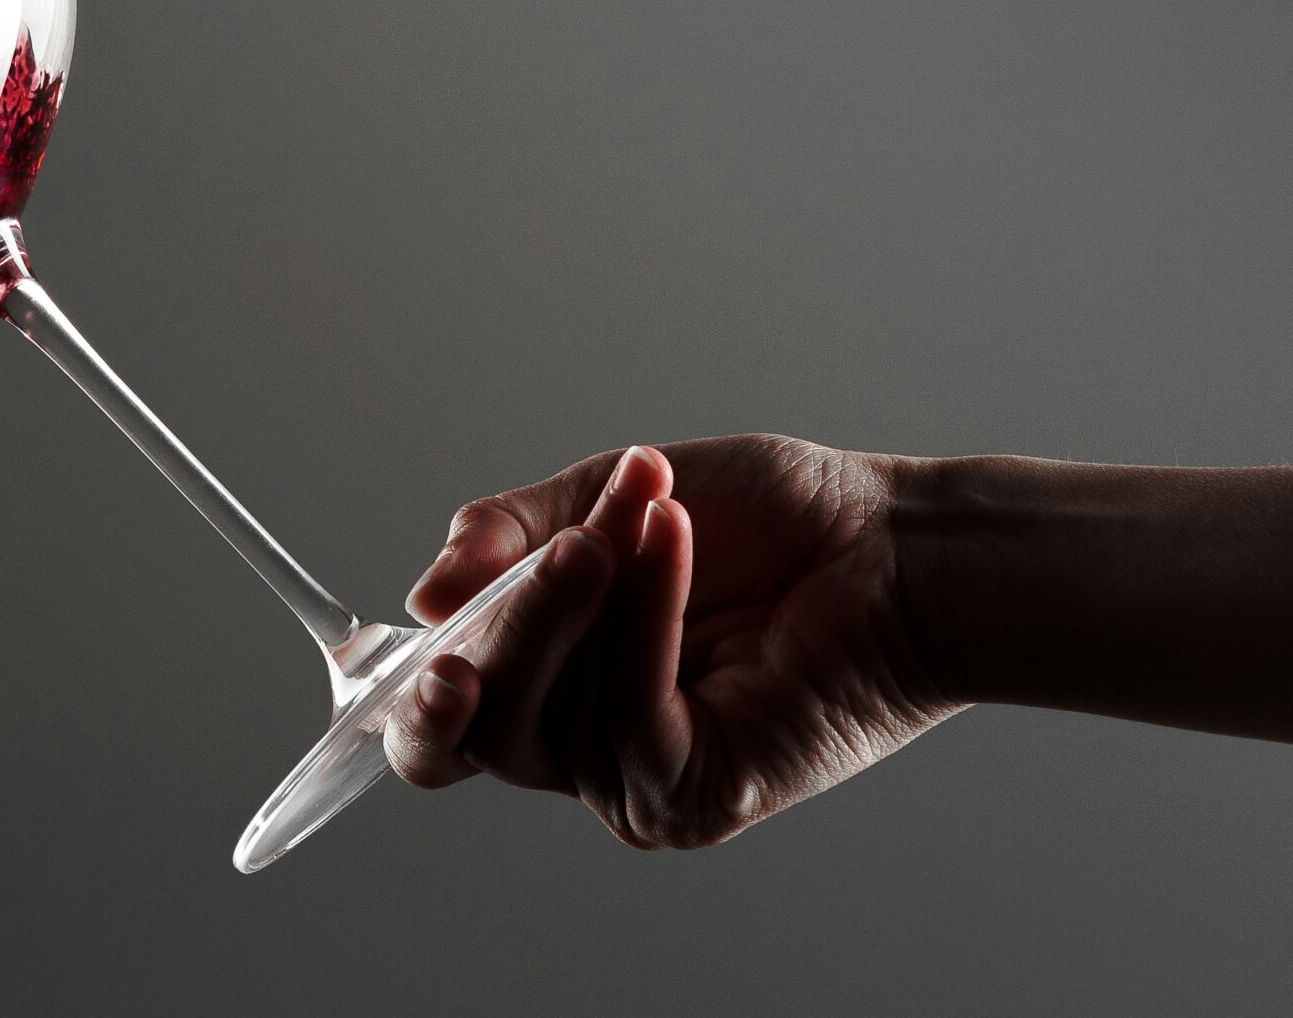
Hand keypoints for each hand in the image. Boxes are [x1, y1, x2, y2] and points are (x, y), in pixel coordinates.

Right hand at [385, 434, 957, 848]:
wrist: (884, 544)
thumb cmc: (765, 521)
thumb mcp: (603, 497)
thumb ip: (505, 539)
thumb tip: (423, 597)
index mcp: (545, 677)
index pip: (442, 723)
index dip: (408, 702)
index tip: (418, 643)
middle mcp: (577, 741)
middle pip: (477, 725)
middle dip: (508, 627)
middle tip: (564, 547)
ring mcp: (631, 777)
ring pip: (544, 721)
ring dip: (582, 601)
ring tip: (638, 515)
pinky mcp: (692, 794)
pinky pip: (630, 719)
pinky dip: (644, 619)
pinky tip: (669, 539)